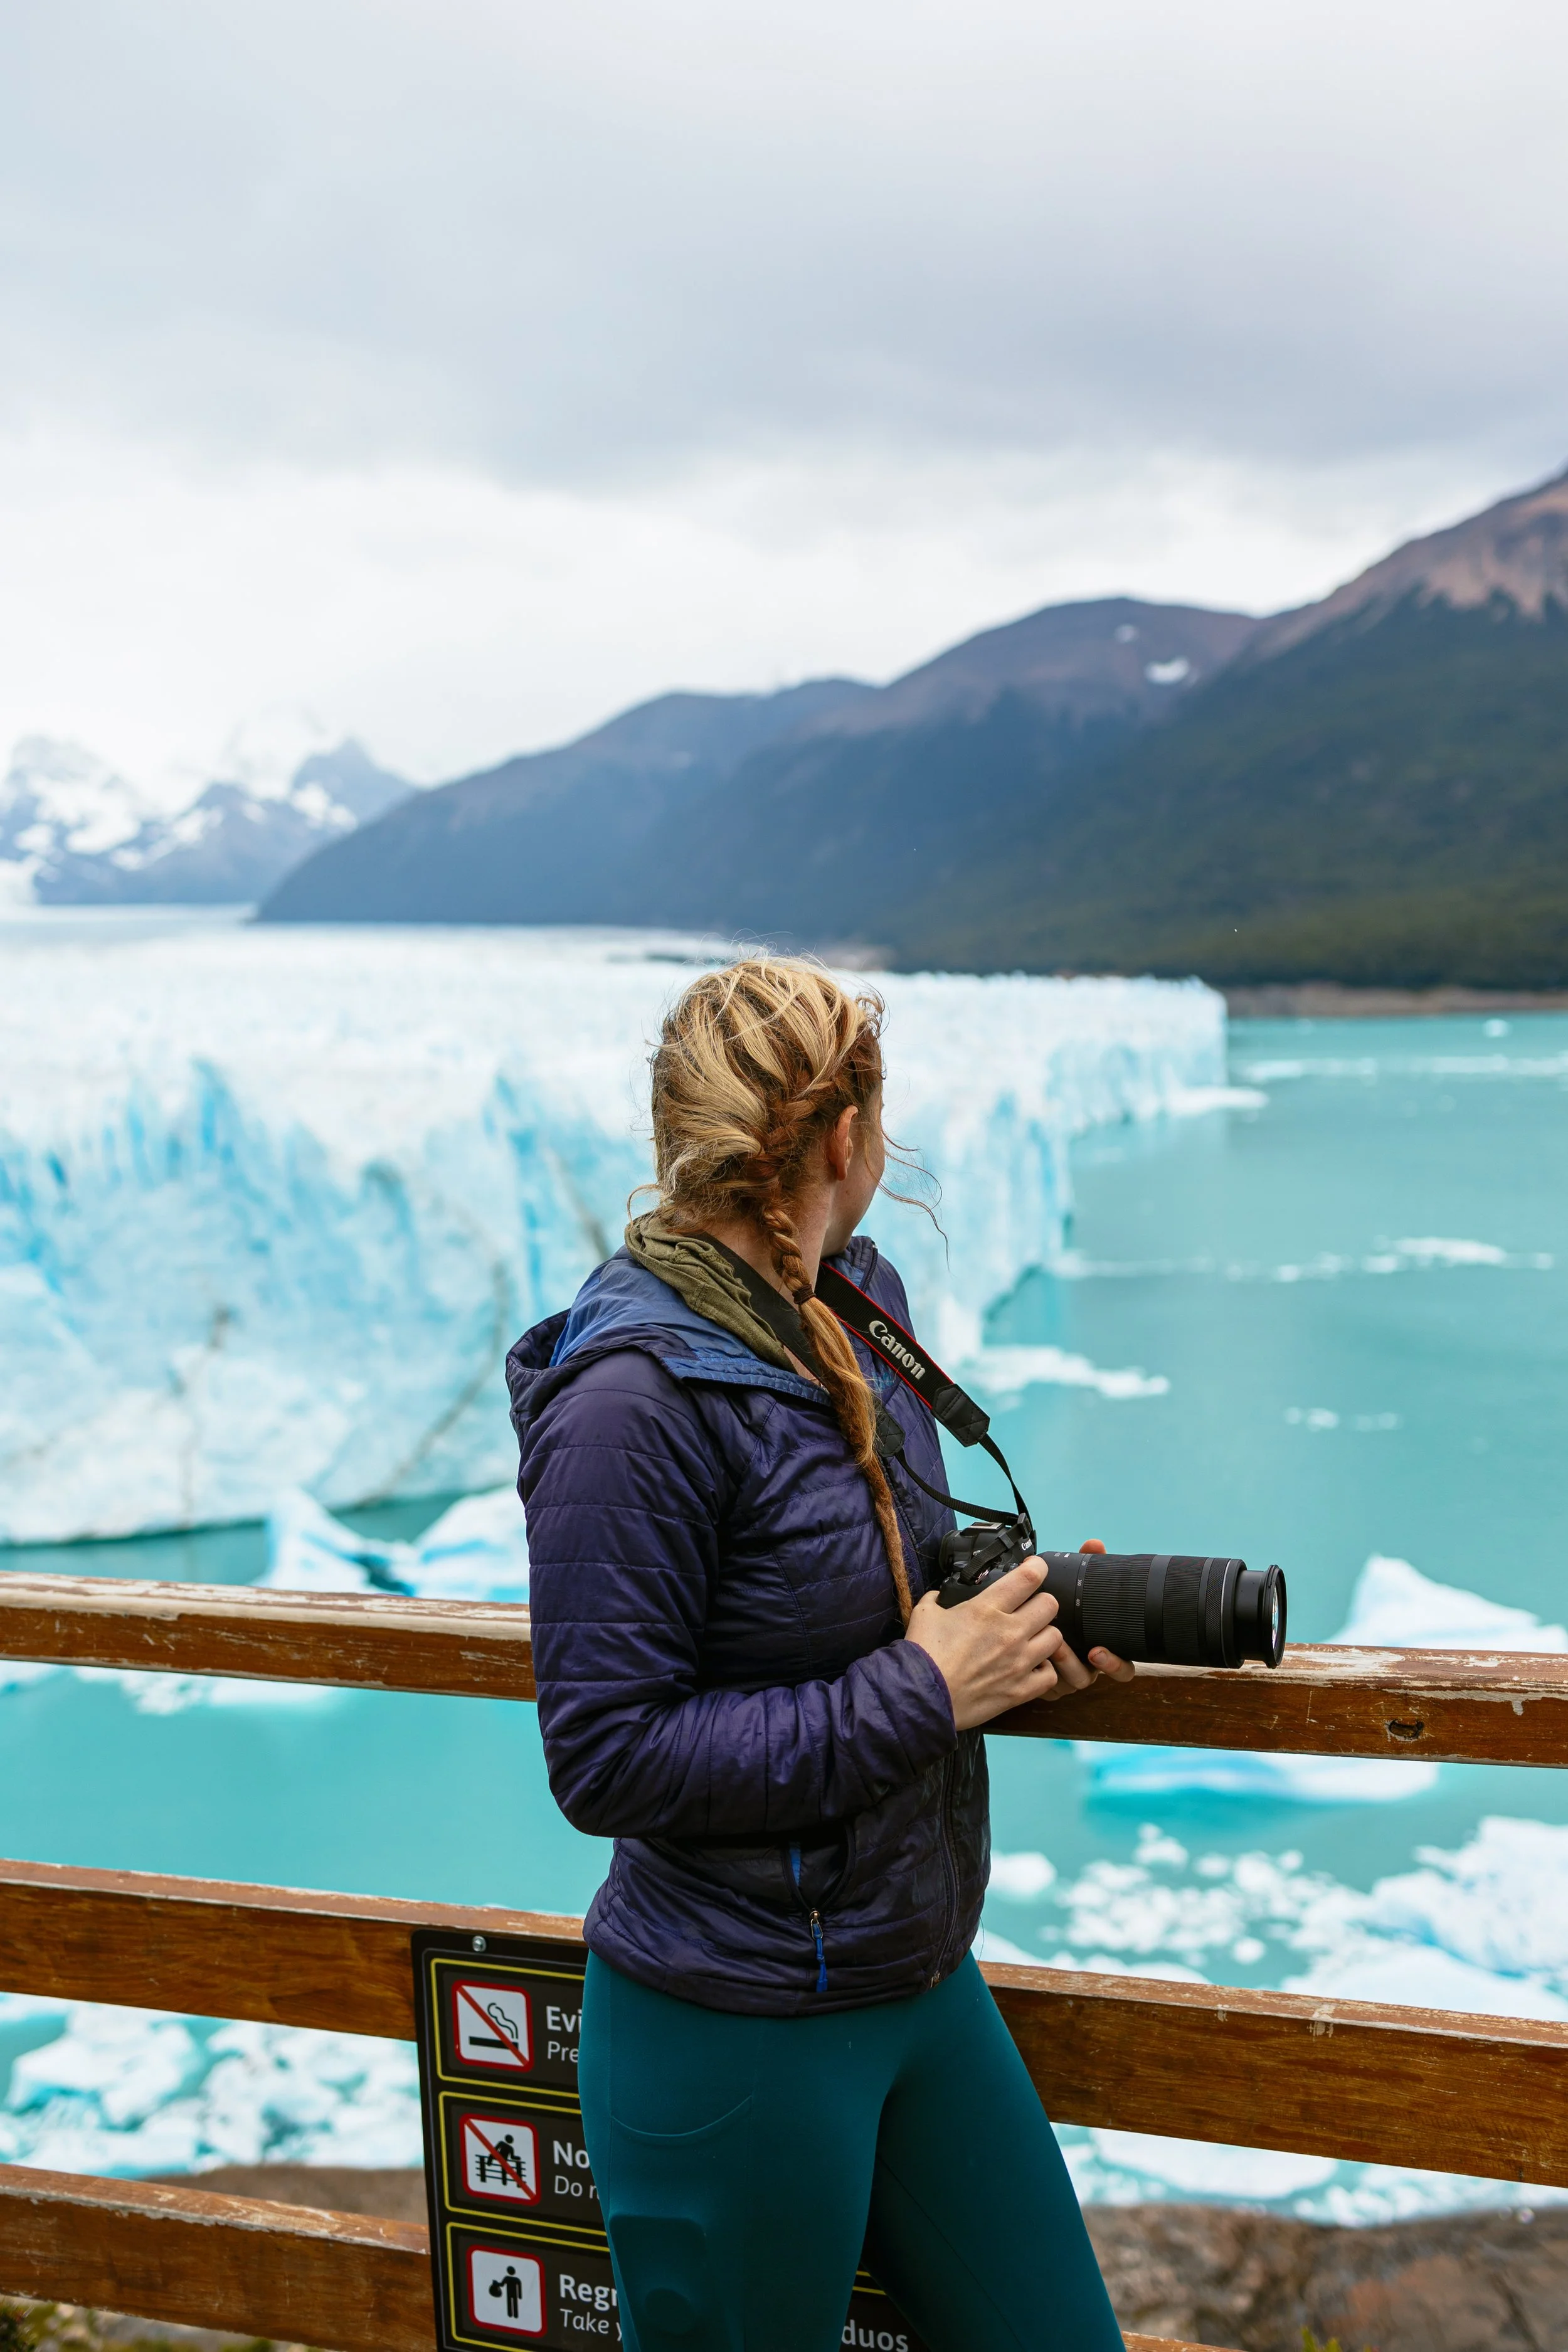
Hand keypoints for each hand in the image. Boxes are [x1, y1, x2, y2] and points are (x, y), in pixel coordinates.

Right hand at [905, 1537, 1134, 1731]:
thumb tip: (941, 1596)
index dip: (1037, 1567)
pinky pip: (1050, 1674)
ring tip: (1032, 1638)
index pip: (1029, 1577)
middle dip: (1041, 1602)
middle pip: (1050, 1605)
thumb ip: (939, 1599)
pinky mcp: (1020, 1689)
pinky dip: (1044, 1669)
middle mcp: (1010, 1632)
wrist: (922, 1697)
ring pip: (1055, 1637)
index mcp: (987, 1608)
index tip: (1034, 1568)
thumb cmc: (923, 1655)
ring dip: (1045, 1634)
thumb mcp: (925, 1613)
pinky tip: (1031, 1667)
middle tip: (1030, 1608)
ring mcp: (1019, 1662)